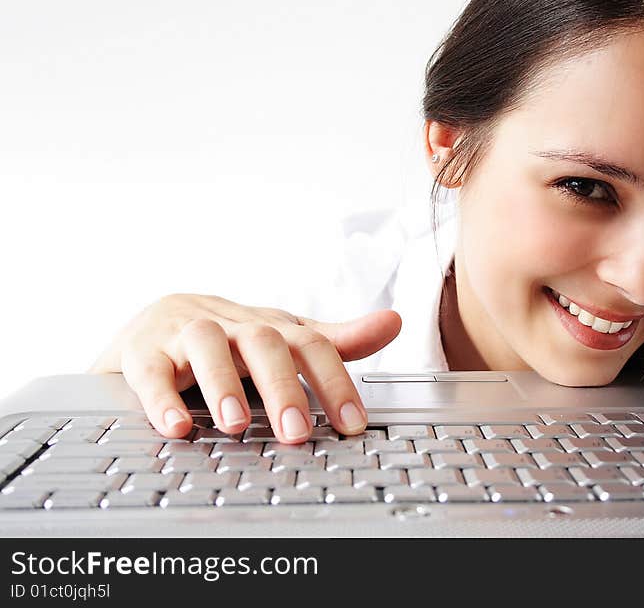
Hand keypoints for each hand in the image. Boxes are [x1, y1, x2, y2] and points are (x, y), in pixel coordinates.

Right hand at [89, 293, 401, 442]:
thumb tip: (393, 322)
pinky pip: (150, 371)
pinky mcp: (141, 352)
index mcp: (268, 326)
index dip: (334, 380)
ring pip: (205, 346)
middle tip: (297, 431)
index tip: (353, 423)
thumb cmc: (230, 339)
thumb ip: (335, 339)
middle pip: (262, 342)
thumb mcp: (283, 338)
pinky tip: (177, 426)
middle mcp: (231, 324)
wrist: (151, 326)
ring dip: (224, 385)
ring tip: (238, 425)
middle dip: (282, 387)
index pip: (310, 343)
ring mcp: (183, 333)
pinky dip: (162, 398)